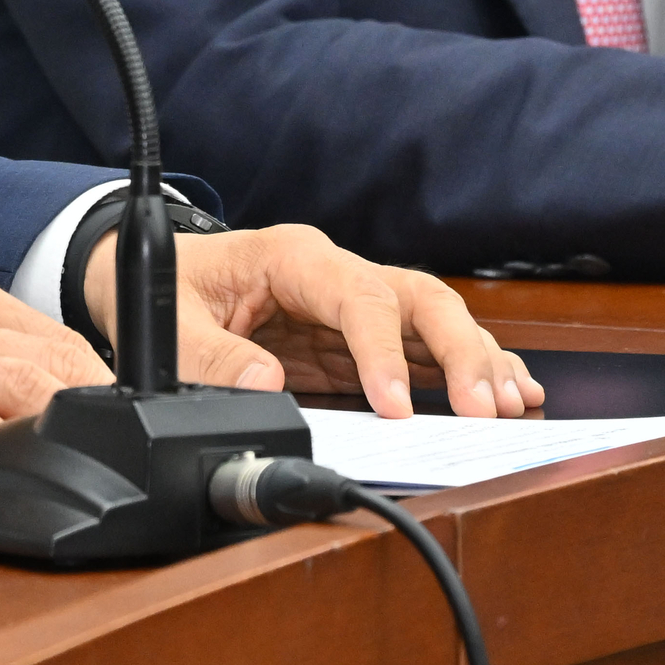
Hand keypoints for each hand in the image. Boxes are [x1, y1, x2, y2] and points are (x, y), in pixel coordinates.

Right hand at [0, 254, 107, 488]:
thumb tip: (36, 397)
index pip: (57, 332)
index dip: (99, 391)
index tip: (108, 431)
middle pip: (61, 360)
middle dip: (97, 419)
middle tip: (106, 465)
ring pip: (29, 391)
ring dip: (60, 439)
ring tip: (69, 477)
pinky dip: (3, 462)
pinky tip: (8, 484)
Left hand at [109, 226, 543, 419]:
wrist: (150, 272)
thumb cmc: (165, 285)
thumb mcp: (167, 318)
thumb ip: (210, 353)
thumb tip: (265, 386)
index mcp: (292, 256)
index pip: (357, 297)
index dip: (383, 351)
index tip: (396, 405)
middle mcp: (335, 272)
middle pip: (418, 299)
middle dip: (460, 351)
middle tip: (487, 409)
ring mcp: (353, 302)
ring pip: (433, 321)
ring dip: (477, 361)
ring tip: (514, 405)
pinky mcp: (359, 336)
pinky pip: (423, 347)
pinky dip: (468, 369)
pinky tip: (511, 392)